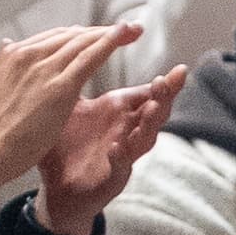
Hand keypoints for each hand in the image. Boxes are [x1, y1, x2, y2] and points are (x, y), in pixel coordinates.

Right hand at [0, 15, 140, 207]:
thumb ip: (5, 65)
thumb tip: (8, 44)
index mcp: (13, 55)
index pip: (54, 37)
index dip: (79, 34)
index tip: (97, 35)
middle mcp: (27, 54)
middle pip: (71, 35)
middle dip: (100, 31)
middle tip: (125, 29)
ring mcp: (44, 68)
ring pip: (84, 42)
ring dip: (111, 34)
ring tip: (132, 31)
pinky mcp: (60, 86)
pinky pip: (91, 57)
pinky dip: (110, 42)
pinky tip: (126, 36)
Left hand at [34, 58, 183, 234]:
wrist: (54, 189)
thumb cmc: (66, 146)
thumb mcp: (72, 108)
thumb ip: (78, 79)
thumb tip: (75, 45)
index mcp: (121, 115)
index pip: (149, 96)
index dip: (167, 84)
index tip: (180, 69)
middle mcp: (128, 134)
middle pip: (155, 115)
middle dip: (164, 99)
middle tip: (166, 81)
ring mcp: (123, 159)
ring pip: (145, 141)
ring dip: (150, 125)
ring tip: (154, 108)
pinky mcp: (110, 181)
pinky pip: (119, 169)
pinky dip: (120, 158)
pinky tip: (117, 147)